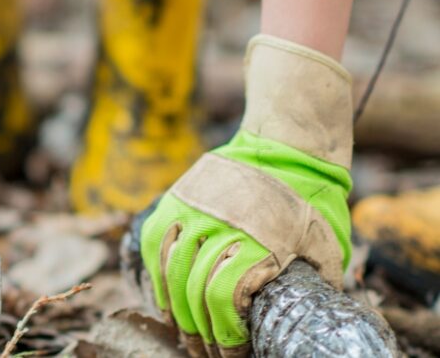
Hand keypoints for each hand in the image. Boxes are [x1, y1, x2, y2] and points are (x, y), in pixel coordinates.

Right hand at [140, 35, 353, 356]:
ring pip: (171, 268)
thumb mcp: (326, 240)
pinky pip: (156, 241)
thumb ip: (320, 278)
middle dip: (197, 330)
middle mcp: (222, 224)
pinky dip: (157, 274)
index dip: (223, 335)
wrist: (285, 146)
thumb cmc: (309, 198)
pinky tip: (164, 298)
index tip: (229, 354)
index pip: (226, 298)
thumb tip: (320, 312)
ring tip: (181, 331)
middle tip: (203, 351)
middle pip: (195, 289)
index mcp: (260, 240)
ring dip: (173, 308)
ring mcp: (195, 208)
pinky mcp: (180, 198)